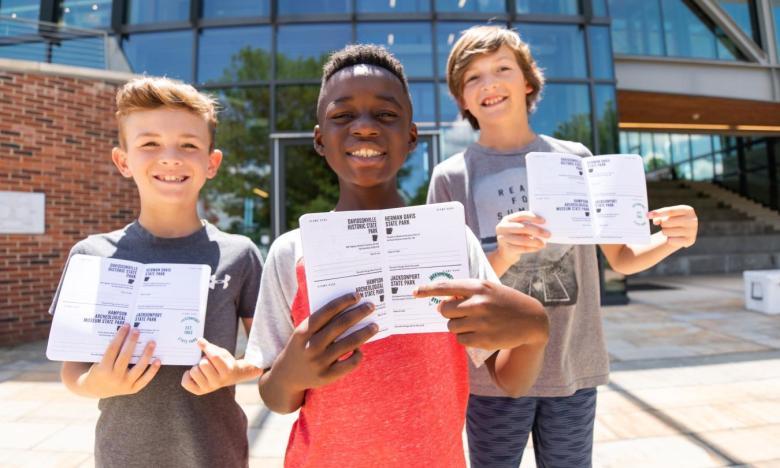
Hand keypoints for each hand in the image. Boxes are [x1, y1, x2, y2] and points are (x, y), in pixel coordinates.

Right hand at [81, 324, 160, 398]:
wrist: (97, 389)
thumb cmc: (99, 370)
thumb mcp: (98, 361)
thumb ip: (110, 351)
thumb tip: (126, 333)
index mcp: (103, 369)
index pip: (112, 349)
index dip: (119, 337)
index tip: (126, 326)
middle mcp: (114, 378)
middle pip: (125, 357)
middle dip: (131, 342)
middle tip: (137, 330)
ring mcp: (125, 384)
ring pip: (138, 368)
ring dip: (146, 354)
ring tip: (152, 342)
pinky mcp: (133, 389)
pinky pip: (145, 379)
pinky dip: (153, 370)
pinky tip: (158, 360)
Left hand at [181, 339, 238, 394]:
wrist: (230, 377)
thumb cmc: (224, 362)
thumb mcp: (222, 352)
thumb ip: (210, 347)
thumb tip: (198, 341)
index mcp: (227, 370)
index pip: (214, 357)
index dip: (208, 348)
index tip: (204, 345)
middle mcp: (218, 382)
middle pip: (203, 364)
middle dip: (203, 359)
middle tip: (208, 362)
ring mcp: (208, 388)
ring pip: (194, 372)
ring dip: (196, 367)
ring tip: (202, 369)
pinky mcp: (199, 391)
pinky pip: (185, 382)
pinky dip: (187, 376)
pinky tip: (194, 374)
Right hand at [271, 293, 378, 392]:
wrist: (287, 375)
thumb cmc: (301, 347)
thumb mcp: (303, 333)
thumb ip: (320, 323)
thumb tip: (349, 309)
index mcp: (303, 331)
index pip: (327, 311)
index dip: (343, 302)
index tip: (357, 296)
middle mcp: (311, 346)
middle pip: (341, 325)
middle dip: (358, 313)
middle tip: (370, 306)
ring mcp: (319, 362)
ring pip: (349, 343)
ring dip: (365, 332)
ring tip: (374, 326)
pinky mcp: (327, 376)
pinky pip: (350, 363)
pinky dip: (358, 354)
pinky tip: (360, 349)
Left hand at [413, 280, 547, 349]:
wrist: (532, 320)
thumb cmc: (506, 302)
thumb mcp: (490, 290)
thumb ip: (469, 293)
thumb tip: (443, 301)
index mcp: (479, 287)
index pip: (446, 286)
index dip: (427, 289)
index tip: (415, 292)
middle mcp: (478, 303)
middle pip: (444, 310)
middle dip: (447, 313)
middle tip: (458, 313)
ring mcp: (481, 322)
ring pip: (451, 326)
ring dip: (457, 326)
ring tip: (472, 323)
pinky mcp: (484, 339)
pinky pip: (461, 340)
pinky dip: (465, 338)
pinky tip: (478, 333)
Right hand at [494, 212, 549, 263]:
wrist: (505, 252)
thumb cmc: (516, 237)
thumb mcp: (519, 229)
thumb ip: (528, 225)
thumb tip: (545, 227)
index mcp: (508, 219)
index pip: (522, 215)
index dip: (533, 217)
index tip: (544, 221)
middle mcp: (503, 227)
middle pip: (523, 228)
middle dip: (537, 231)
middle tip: (548, 234)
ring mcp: (503, 238)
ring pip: (523, 240)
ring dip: (535, 241)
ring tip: (543, 244)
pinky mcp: (506, 249)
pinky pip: (522, 248)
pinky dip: (532, 248)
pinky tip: (538, 248)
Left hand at [648, 205, 697, 247]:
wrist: (683, 232)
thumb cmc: (673, 220)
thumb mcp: (667, 215)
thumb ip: (659, 215)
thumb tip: (653, 220)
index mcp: (687, 210)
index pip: (670, 211)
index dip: (658, 213)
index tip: (648, 215)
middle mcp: (692, 220)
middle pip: (667, 222)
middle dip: (662, 224)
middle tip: (665, 224)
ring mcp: (692, 231)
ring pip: (667, 232)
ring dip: (665, 232)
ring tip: (670, 230)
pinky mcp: (690, 241)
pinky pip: (671, 241)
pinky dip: (669, 239)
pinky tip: (674, 237)